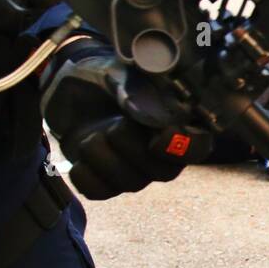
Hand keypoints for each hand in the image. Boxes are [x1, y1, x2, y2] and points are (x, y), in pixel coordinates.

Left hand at [40, 38, 210, 199]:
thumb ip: (139, 94)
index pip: (198, 148)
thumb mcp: (122, 76)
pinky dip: (84, 172)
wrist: (71, 87)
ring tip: (93, 135)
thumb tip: (148, 113)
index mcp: (178, 124)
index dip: (182, 148)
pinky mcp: (106, 183)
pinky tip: (82, 154)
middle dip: (132, 148)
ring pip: (129, 183)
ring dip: (103, 156)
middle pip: (163, 172)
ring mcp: (136, 172)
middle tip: (114, 125)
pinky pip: (99, 191)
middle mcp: (163, 155)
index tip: (156, 137)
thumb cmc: (106, 78)